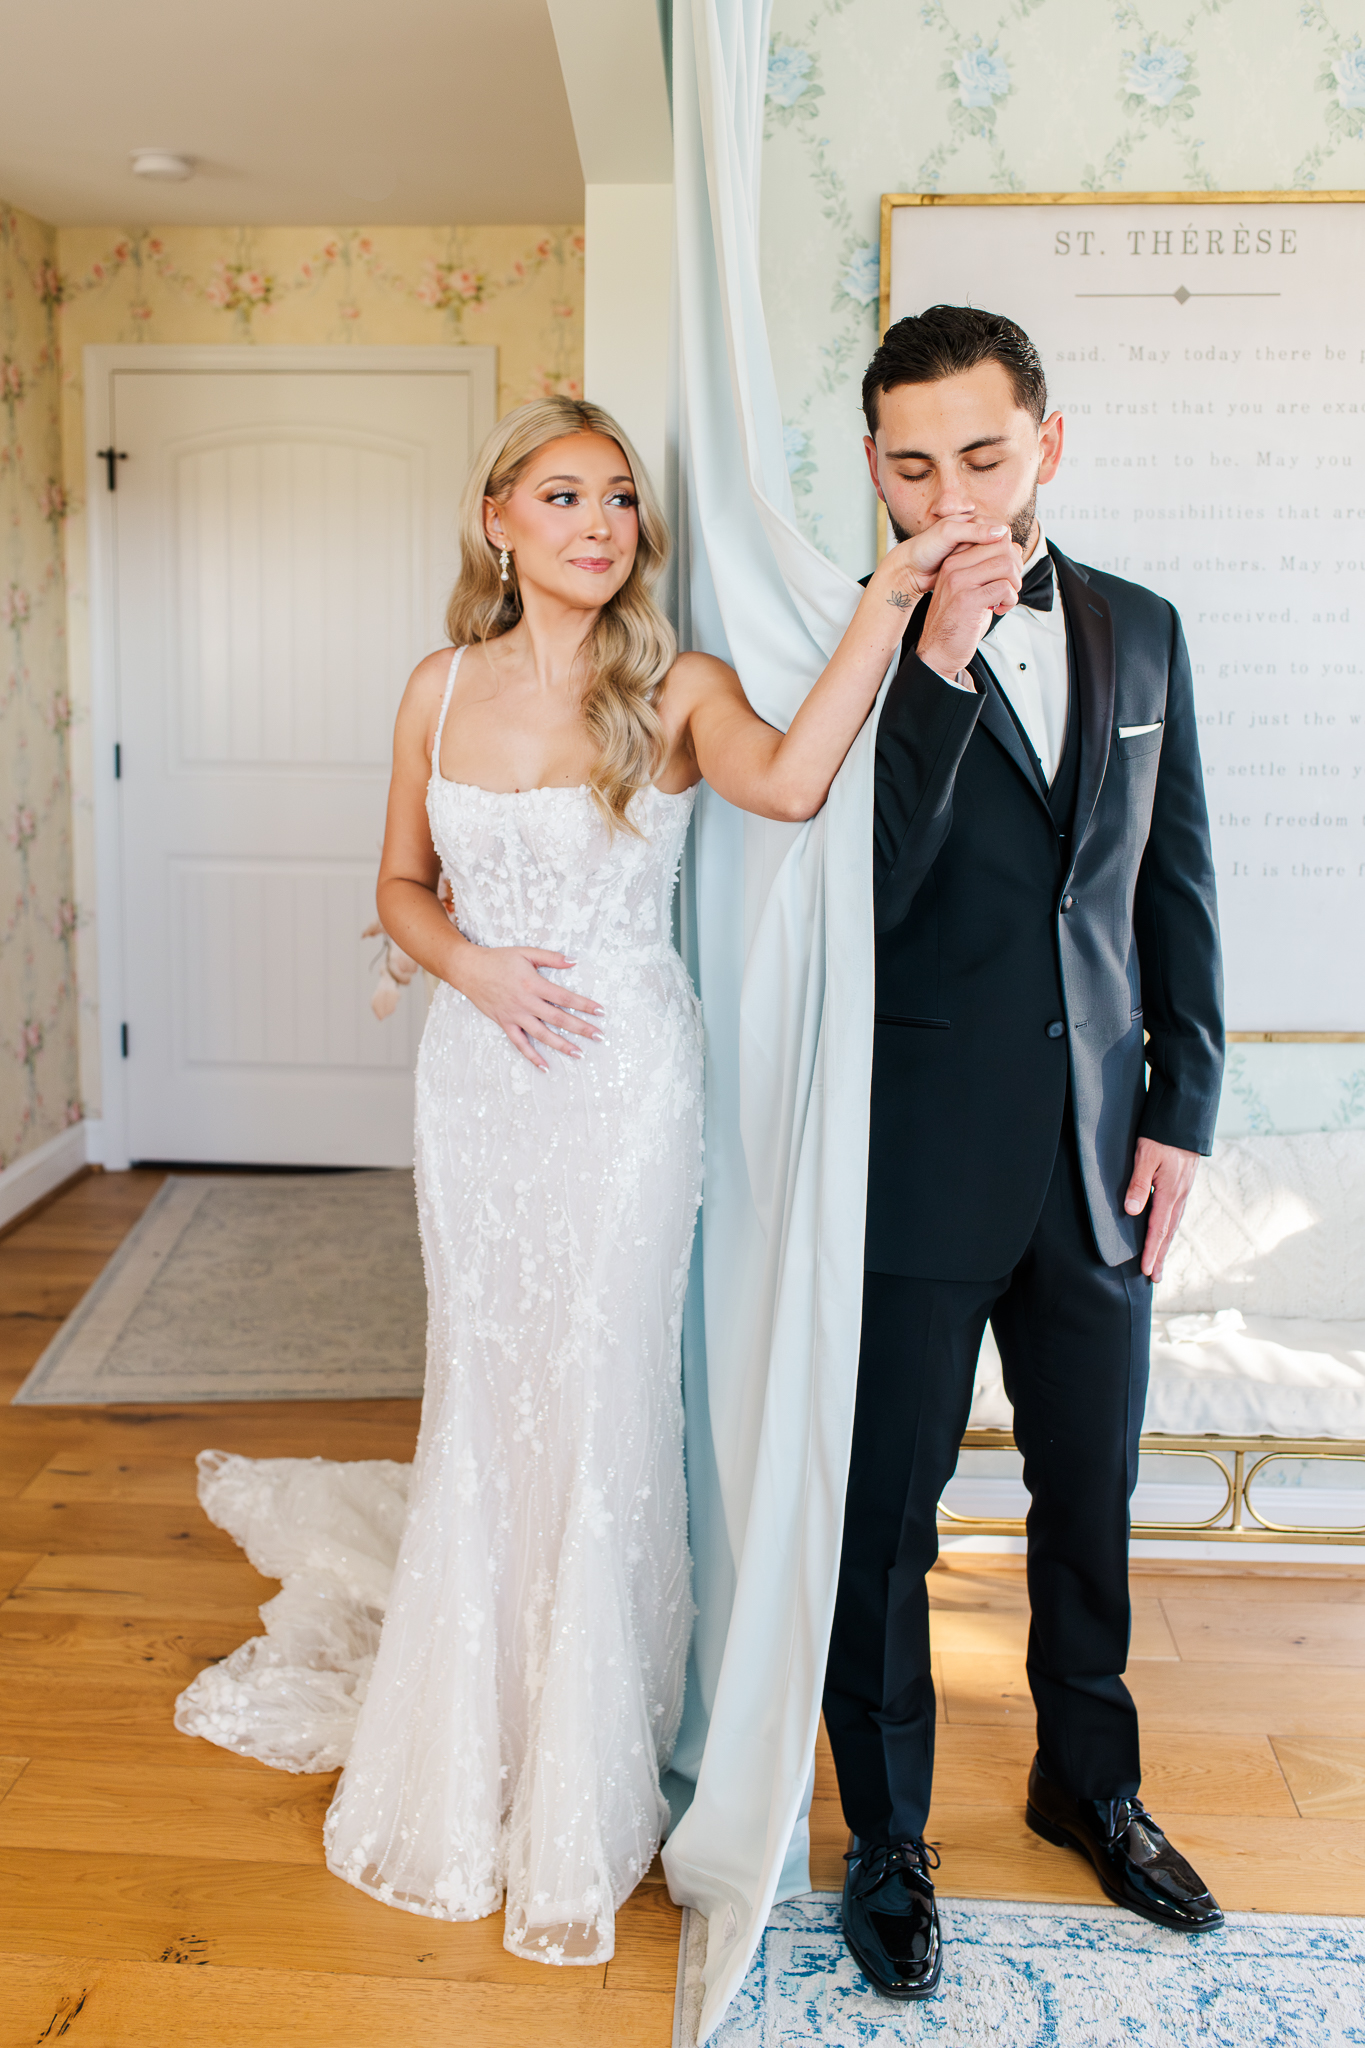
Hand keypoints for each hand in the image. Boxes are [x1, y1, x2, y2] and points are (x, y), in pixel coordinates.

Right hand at [451, 945, 602, 1071]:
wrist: (469, 969)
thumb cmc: (498, 959)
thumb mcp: (526, 952)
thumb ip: (550, 958)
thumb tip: (573, 961)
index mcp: (533, 983)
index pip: (565, 997)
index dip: (584, 1004)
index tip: (600, 1011)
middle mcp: (526, 1002)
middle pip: (558, 1018)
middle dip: (580, 1028)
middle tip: (599, 1036)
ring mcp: (515, 1015)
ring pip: (542, 1034)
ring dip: (561, 1045)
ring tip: (579, 1053)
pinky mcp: (505, 1023)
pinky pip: (520, 1044)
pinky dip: (532, 1056)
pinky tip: (545, 1066)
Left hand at [867, 516, 1010, 619]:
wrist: (910, 569)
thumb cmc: (923, 548)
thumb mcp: (947, 534)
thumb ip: (974, 531)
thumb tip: (1001, 532)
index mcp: (973, 522)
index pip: (1003, 530)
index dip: (1007, 544)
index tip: (1006, 560)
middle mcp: (976, 537)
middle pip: (1004, 547)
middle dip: (1008, 562)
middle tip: (1008, 576)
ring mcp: (974, 554)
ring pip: (999, 562)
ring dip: (1003, 573)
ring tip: (1002, 584)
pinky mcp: (971, 569)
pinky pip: (990, 574)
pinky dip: (994, 581)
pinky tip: (992, 589)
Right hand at [915, 531, 1024, 679]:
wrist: (938, 650)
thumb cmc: (957, 620)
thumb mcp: (968, 586)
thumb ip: (986, 567)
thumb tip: (1014, 550)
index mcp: (954, 559)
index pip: (992, 536)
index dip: (1009, 553)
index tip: (1005, 574)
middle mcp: (954, 566)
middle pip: (1002, 546)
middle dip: (1016, 567)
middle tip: (1010, 586)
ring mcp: (959, 582)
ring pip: (1006, 565)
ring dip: (1014, 584)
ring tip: (1005, 598)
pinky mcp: (968, 600)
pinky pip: (1004, 588)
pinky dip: (1010, 600)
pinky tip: (999, 609)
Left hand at [1124, 1137, 1199, 1281]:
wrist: (1184, 1122)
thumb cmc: (1161, 1135)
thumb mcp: (1144, 1155)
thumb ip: (1137, 1183)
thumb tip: (1131, 1211)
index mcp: (1169, 1192)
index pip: (1158, 1228)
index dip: (1151, 1250)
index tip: (1146, 1270)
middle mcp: (1178, 1196)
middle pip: (1168, 1233)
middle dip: (1160, 1256)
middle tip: (1155, 1279)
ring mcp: (1182, 1192)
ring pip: (1173, 1225)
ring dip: (1165, 1246)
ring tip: (1159, 1265)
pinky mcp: (1181, 1187)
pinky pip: (1175, 1215)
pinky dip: (1169, 1231)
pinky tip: (1165, 1236)